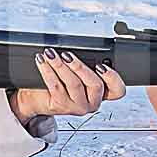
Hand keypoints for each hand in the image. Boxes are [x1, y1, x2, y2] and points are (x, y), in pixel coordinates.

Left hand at [8, 51, 126, 123]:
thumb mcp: (78, 72)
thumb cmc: (61, 82)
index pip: (118, 90)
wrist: (38, 97)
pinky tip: (43, 62)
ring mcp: (77, 107)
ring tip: (51, 54)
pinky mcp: (61, 106)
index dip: (113, 78)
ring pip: (74, 84)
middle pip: (95, 85)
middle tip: (68, 55)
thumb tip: (82, 49)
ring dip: (61, 65)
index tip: (101, 65)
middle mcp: (92, 103)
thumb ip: (86, 64)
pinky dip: (48, 71)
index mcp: (102, 93)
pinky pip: (56, 86)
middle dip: (81, 67)